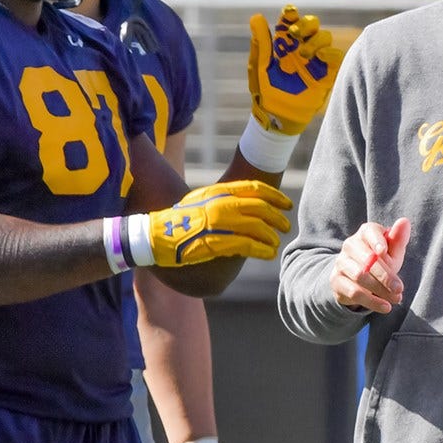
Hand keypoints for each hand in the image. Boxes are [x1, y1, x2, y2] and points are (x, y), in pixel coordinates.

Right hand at [147, 180, 291, 265]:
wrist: (155, 235)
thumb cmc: (179, 219)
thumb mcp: (202, 200)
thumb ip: (223, 199)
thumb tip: (245, 205)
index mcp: (219, 191)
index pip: (255, 189)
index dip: (275, 196)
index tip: (286, 204)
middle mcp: (221, 204)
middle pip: (261, 208)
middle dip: (278, 218)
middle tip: (286, 226)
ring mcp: (219, 223)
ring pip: (257, 227)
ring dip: (271, 237)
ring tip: (275, 244)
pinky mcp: (216, 242)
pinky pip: (247, 245)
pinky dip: (262, 250)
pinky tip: (268, 253)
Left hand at [247, 5, 343, 135]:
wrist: (276, 115)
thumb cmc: (265, 90)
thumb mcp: (259, 65)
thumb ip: (260, 42)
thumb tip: (256, 17)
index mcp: (283, 43)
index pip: (290, 22)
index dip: (291, 14)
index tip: (289, 12)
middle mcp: (300, 47)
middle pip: (311, 24)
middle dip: (306, 23)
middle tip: (294, 33)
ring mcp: (315, 60)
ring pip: (325, 36)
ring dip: (315, 40)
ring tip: (304, 54)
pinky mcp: (326, 73)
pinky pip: (336, 55)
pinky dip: (330, 52)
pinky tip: (319, 57)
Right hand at [330, 218, 409, 313]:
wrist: (358, 279)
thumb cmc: (381, 260)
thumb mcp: (392, 252)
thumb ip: (398, 239)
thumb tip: (405, 221)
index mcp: (366, 232)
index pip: (370, 232)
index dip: (376, 241)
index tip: (383, 252)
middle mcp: (350, 244)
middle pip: (367, 259)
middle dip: (385, 275)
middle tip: (400, 288)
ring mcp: (341, 262)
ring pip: (360, 276)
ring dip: (380, 290)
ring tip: (396, 299)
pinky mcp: (336, 280)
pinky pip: (354, 292)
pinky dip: (371, 301)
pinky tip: (385, 306)